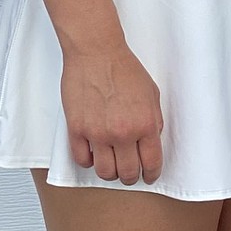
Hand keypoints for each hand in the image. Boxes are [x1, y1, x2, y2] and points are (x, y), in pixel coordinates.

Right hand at [60, 42, 163, 185]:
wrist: (97, 53)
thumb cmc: (124, 69)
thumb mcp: (152, 94)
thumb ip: (153, 120)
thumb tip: (151, 141)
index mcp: (145, 124)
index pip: (151, 162)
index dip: (151, 174)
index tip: (149, 176)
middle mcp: (122, 133)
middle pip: (127, 173)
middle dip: (131, 177)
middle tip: (130, 174)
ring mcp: (98, 133)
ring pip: (104, 172)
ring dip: (110, 173)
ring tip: (112, 166)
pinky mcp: (77, 130)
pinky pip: (82, 159)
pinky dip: (89, 161)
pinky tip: (94, 154)